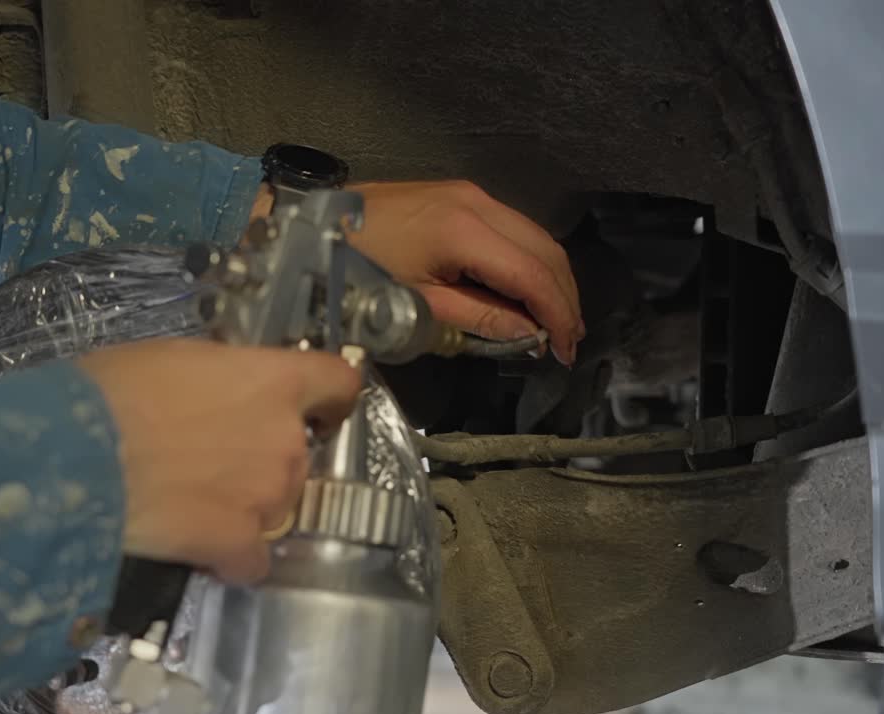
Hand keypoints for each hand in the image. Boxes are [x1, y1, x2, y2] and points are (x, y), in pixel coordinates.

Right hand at [79, 339, 360, 583]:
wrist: (72, 453)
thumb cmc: (112, 391)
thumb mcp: (176, 360)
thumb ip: (222, 379)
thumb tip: (221, 394)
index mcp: (274, 381)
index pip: (338, 385)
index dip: (331, 401)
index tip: (320, 413)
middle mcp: (286, 438)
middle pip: (299, 454)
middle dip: (265, 460)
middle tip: (213, 462)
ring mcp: (268, 495)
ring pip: (277, 506)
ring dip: (247, 507)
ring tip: (192, 503)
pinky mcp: (239, 544)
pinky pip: (253, 559)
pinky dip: (231, 558)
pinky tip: (199, 550)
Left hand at [350, 181, 584, 363]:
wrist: (315, 226)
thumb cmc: (359, 272)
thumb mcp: (419, 307)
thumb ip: (481, 319)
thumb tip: (531, 334)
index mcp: (465, 230)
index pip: (533, 273)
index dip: (558, 313)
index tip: (566, 350)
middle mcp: (477, 202)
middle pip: (544, 248)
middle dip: (564, 296)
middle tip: (568, 339)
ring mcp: (469, 193)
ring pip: (533, 235)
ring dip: (549, 278)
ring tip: (554, 320)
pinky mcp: (459, 195)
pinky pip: (511, 228)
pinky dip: (527, 261)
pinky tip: (525, 290)